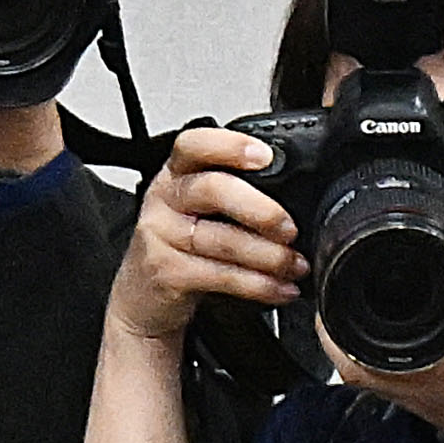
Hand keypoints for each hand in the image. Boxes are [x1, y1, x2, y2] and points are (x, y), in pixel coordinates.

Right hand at [108, 126, 300, 349]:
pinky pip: (221, 276)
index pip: (195, 144)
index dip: (230, 146)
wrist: (143, 298)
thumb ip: (233, 190)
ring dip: (270, 257)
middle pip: (214, 190)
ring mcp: (161, 236)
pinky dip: (258, 286)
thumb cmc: (181, 246)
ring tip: (296, 265)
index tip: (266, 157)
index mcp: (177, 173)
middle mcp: (164, 199)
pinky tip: (279, 288)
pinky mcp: (167, 273)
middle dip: (261, 210)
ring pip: (223, 241)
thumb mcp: (198, 208)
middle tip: (290, 229)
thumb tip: (300, 194)